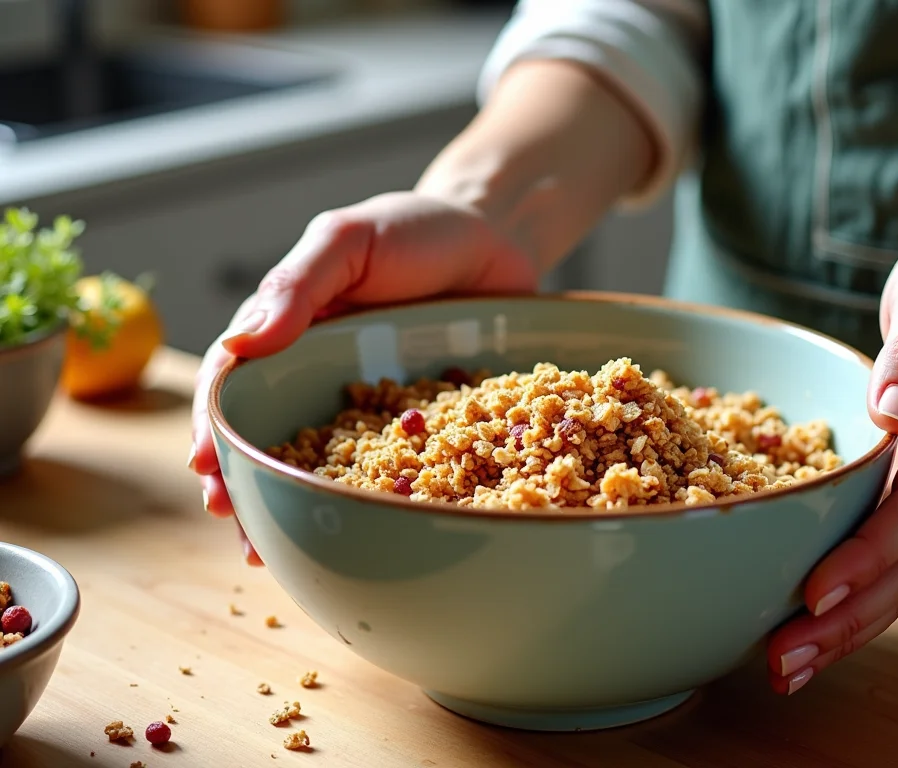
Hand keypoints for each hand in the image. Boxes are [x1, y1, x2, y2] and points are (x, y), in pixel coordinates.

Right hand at [188, 191, 538, 563]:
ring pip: (324, 465)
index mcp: (289, 334)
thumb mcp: (347, 241)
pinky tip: (363, 536)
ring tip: (274, 551)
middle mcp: (321, 376)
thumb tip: (243, 342)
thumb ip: (298, 284)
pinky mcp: (425, 422)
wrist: (496, 236)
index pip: (236, 384)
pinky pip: (396, 468)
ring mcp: (373, 404)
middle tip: (235, 527)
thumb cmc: (413, 229)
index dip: (215, 427)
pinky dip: (373, 503)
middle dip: (244, 485)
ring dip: (296, 507)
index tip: (205, 467)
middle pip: (270, 437)